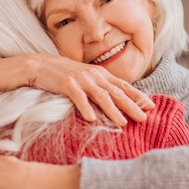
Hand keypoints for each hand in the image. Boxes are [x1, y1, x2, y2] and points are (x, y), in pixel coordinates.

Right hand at [0, 54, 154, 125]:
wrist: (38, 66)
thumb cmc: (62, 74)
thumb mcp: (84, 78)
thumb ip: (99, 86)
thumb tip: (115, 99)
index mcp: (99, 74)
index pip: (123, 86)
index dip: (137, 96)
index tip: (150, 106)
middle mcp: (93, 75)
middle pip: (117, 92)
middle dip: (132, 105)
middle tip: (144, 118)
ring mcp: (81, 79)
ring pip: (101, 96)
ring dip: (113, 111)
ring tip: (122, 123)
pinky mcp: (66, 85)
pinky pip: (78, 98)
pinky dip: (85, 108)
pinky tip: (91, 119)